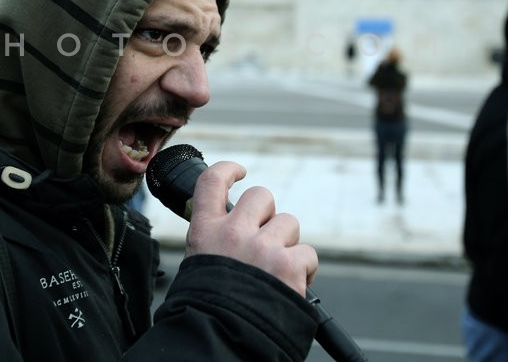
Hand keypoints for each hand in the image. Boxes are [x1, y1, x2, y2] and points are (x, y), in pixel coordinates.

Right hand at [184, 161, 317, 296]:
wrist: (223, 338)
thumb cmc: (209, 306)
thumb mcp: (199, 264)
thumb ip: (215, 242)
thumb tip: (232, 230)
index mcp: (205, 230)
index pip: (213, 181)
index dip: (229, 169)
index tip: (240, 171)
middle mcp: (233, 231)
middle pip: (261, 196)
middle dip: (268, 213)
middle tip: (265, 238)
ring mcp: (262, 247)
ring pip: (289, 222)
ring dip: (288, 242)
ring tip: (277, 269)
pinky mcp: (289, 265)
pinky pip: (308, 253)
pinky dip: (304, 269)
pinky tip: (293, 284)